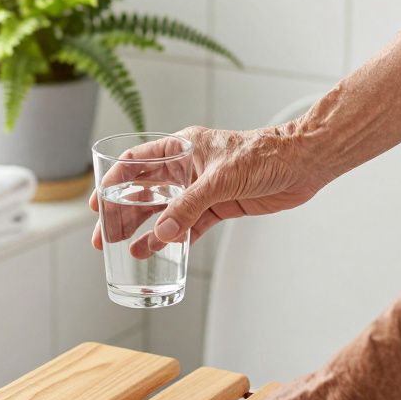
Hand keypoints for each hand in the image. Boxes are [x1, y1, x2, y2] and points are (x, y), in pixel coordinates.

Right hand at [90, 123, 327, 250]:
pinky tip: (161, 252)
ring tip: (127, 251)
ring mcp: (202, 188)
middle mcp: (187, 168)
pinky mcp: (220, 206)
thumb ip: (189, 206)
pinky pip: (190, 225)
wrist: (303, 163)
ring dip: (147, 231)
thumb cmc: (264, 155)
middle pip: (145, 192)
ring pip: (165, 212)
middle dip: (124, 214)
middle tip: (105, 238)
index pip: (136, 163)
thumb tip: (162, 234)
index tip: (97, 205)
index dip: (113, 182)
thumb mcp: (219, 179)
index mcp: (181, 148)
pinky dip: (175, 239)